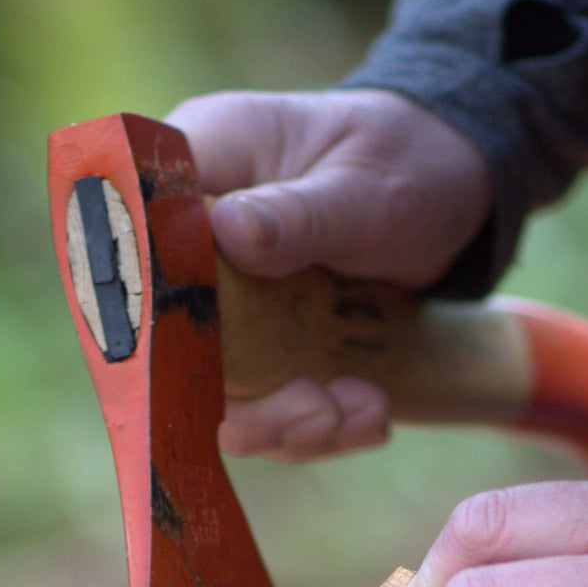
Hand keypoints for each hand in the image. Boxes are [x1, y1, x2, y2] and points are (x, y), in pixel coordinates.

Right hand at [166, 88, 491, 460]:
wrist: (457, 188)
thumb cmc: (403, 158)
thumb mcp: (361, 184)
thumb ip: (295, 213)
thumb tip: (226, 230)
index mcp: (197, 170)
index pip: (130, 241)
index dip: (143, 313)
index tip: (197, 366)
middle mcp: (196, 248)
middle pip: (171, 345)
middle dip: (245, 400)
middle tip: (317, 408)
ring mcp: (231, 310)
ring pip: (224, 396)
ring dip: (291, 425)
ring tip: (363, 408)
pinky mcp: (269, 355)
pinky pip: (274, 411)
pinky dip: (325, 428)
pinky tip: (372, 410)